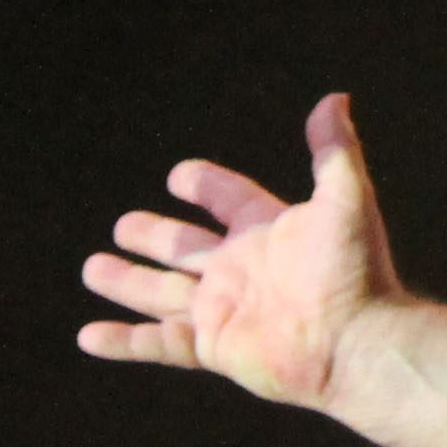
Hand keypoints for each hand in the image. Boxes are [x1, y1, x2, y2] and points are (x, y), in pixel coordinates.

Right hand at [78, 93, 402, 411]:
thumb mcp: (345, 199)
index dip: (206, 186)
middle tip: (123, 224)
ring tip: (92, 268)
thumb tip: (335, 98)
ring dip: (127, 281)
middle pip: (185, 249)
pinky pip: (157, 344)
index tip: (179, 176)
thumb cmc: (355, 272)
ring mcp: (223, 310)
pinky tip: (89, 336)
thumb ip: (334, 150)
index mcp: (268, 232)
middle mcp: (240, 269)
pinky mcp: (212, 348)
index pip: (230, 200)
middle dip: (154, 236)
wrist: (356, 343)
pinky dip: (122, 341)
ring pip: (161, 293)